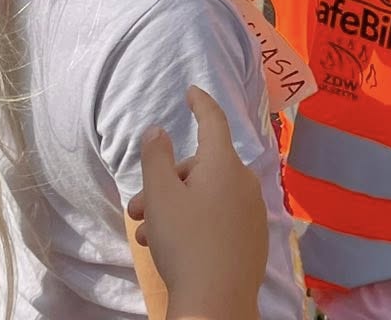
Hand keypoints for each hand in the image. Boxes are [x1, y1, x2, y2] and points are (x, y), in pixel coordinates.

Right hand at [126, 88, 266, 319]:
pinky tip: (172, 246)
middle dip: (166, 182)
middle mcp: (244, 183)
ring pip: (206, 196)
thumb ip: (156, 156)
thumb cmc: (185, 243)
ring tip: (147, 234)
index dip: (200, 103)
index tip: (191, 91)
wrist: (216, 304)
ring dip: (175, 207)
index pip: (213, 121)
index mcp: (225, 164)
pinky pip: (219, 217)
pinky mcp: (253, 239)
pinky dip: (195, 222)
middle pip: (202, 167)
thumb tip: (158, 130)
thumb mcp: (160, 195)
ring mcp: (252, 212)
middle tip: (138, 209)